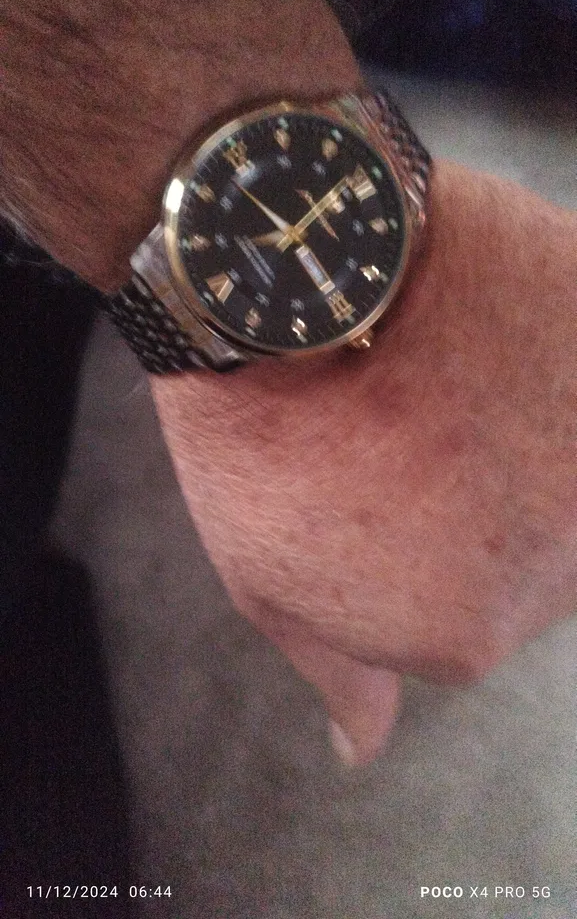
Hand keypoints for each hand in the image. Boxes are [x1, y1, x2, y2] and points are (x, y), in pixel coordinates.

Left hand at [152, 162, 576, 764]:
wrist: (289, 281)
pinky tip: (496, 342)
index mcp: (465, 632)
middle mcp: (558, 567)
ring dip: (527, 434)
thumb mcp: (265, 579)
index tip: (364, 477)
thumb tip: (362, 750)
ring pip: (568, 476)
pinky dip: (554, 373)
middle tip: (407, 425)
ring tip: (451, 375)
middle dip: (473, 499)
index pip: (459, 610)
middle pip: (529, 549)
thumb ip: (340, 672)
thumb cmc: (259, 433)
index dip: (402, 533)